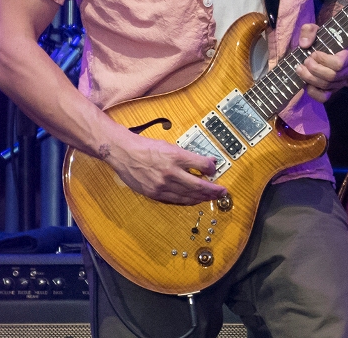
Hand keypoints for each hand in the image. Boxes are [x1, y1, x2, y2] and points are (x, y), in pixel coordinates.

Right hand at [107, 129, 227, 204]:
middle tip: (222, 191)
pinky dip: (187, 201)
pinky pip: (175, 201)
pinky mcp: (155, 194)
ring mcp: (162, 185)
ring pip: (188, 196)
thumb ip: (188, 156)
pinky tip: (194, 200)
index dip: (212, 169)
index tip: (215, 169)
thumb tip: (206, 162)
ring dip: (202, 198)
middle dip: (213, 190)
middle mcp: (170, 172)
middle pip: (198, 185)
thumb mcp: (170, 146)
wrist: (124, 153)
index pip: (202, 165)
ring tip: (211, 197)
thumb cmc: (146, 147)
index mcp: (175, 156)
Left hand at [294, 23, 347, 102]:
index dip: (323, 60)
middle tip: (305, 61)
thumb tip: (304, 44)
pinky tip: (305, 83)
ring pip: (326, 86)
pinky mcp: (330, 92)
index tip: (314, 53)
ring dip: (309, 78)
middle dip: (314, 69)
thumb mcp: (313, 30)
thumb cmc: (319, 39)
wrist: (316, 50)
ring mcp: (339, 83)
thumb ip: (309, 31)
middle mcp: (347, 72)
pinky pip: (323, 98)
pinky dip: (312, 92)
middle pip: (331, 76)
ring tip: (300, 69)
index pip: (339, 64)